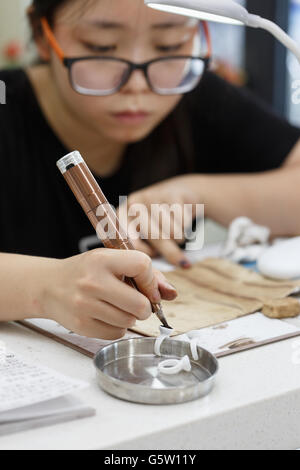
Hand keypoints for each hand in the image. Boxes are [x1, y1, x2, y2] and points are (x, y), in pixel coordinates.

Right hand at [41, 249, 176, 339]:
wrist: (49, 286)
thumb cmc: (85, 272)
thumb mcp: (111, 262)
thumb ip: (144, 274)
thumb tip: (171, 294)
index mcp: (102, 260)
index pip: (142, 266)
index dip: (151, 280)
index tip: (147, 287)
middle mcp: (92, 282)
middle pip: (140, 304)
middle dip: (144, 307)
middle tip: (136, 303)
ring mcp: (85, 305)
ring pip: (129, 321)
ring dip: (129, 317)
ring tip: (116, 307)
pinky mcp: (81, 325)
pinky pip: (116, 334)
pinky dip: (117, 328)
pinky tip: (106, 316)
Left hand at [118, 175, 201, 266]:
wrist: (178, 193)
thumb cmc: (158, 223)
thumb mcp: (145, 235)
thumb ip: (141, 252)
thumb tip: (149, 279)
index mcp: (122, 216)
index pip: (129, 240)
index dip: (143, 253)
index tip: (154, 256)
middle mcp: (134, 204)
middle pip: (154, 237)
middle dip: (169, 252)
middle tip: (179, 261)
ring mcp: (153, 196)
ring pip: (171, 231)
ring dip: (179, 240)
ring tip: (178, 238)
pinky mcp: (172, 194)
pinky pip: (183, 222)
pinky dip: (187, 229)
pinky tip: (183, 224)